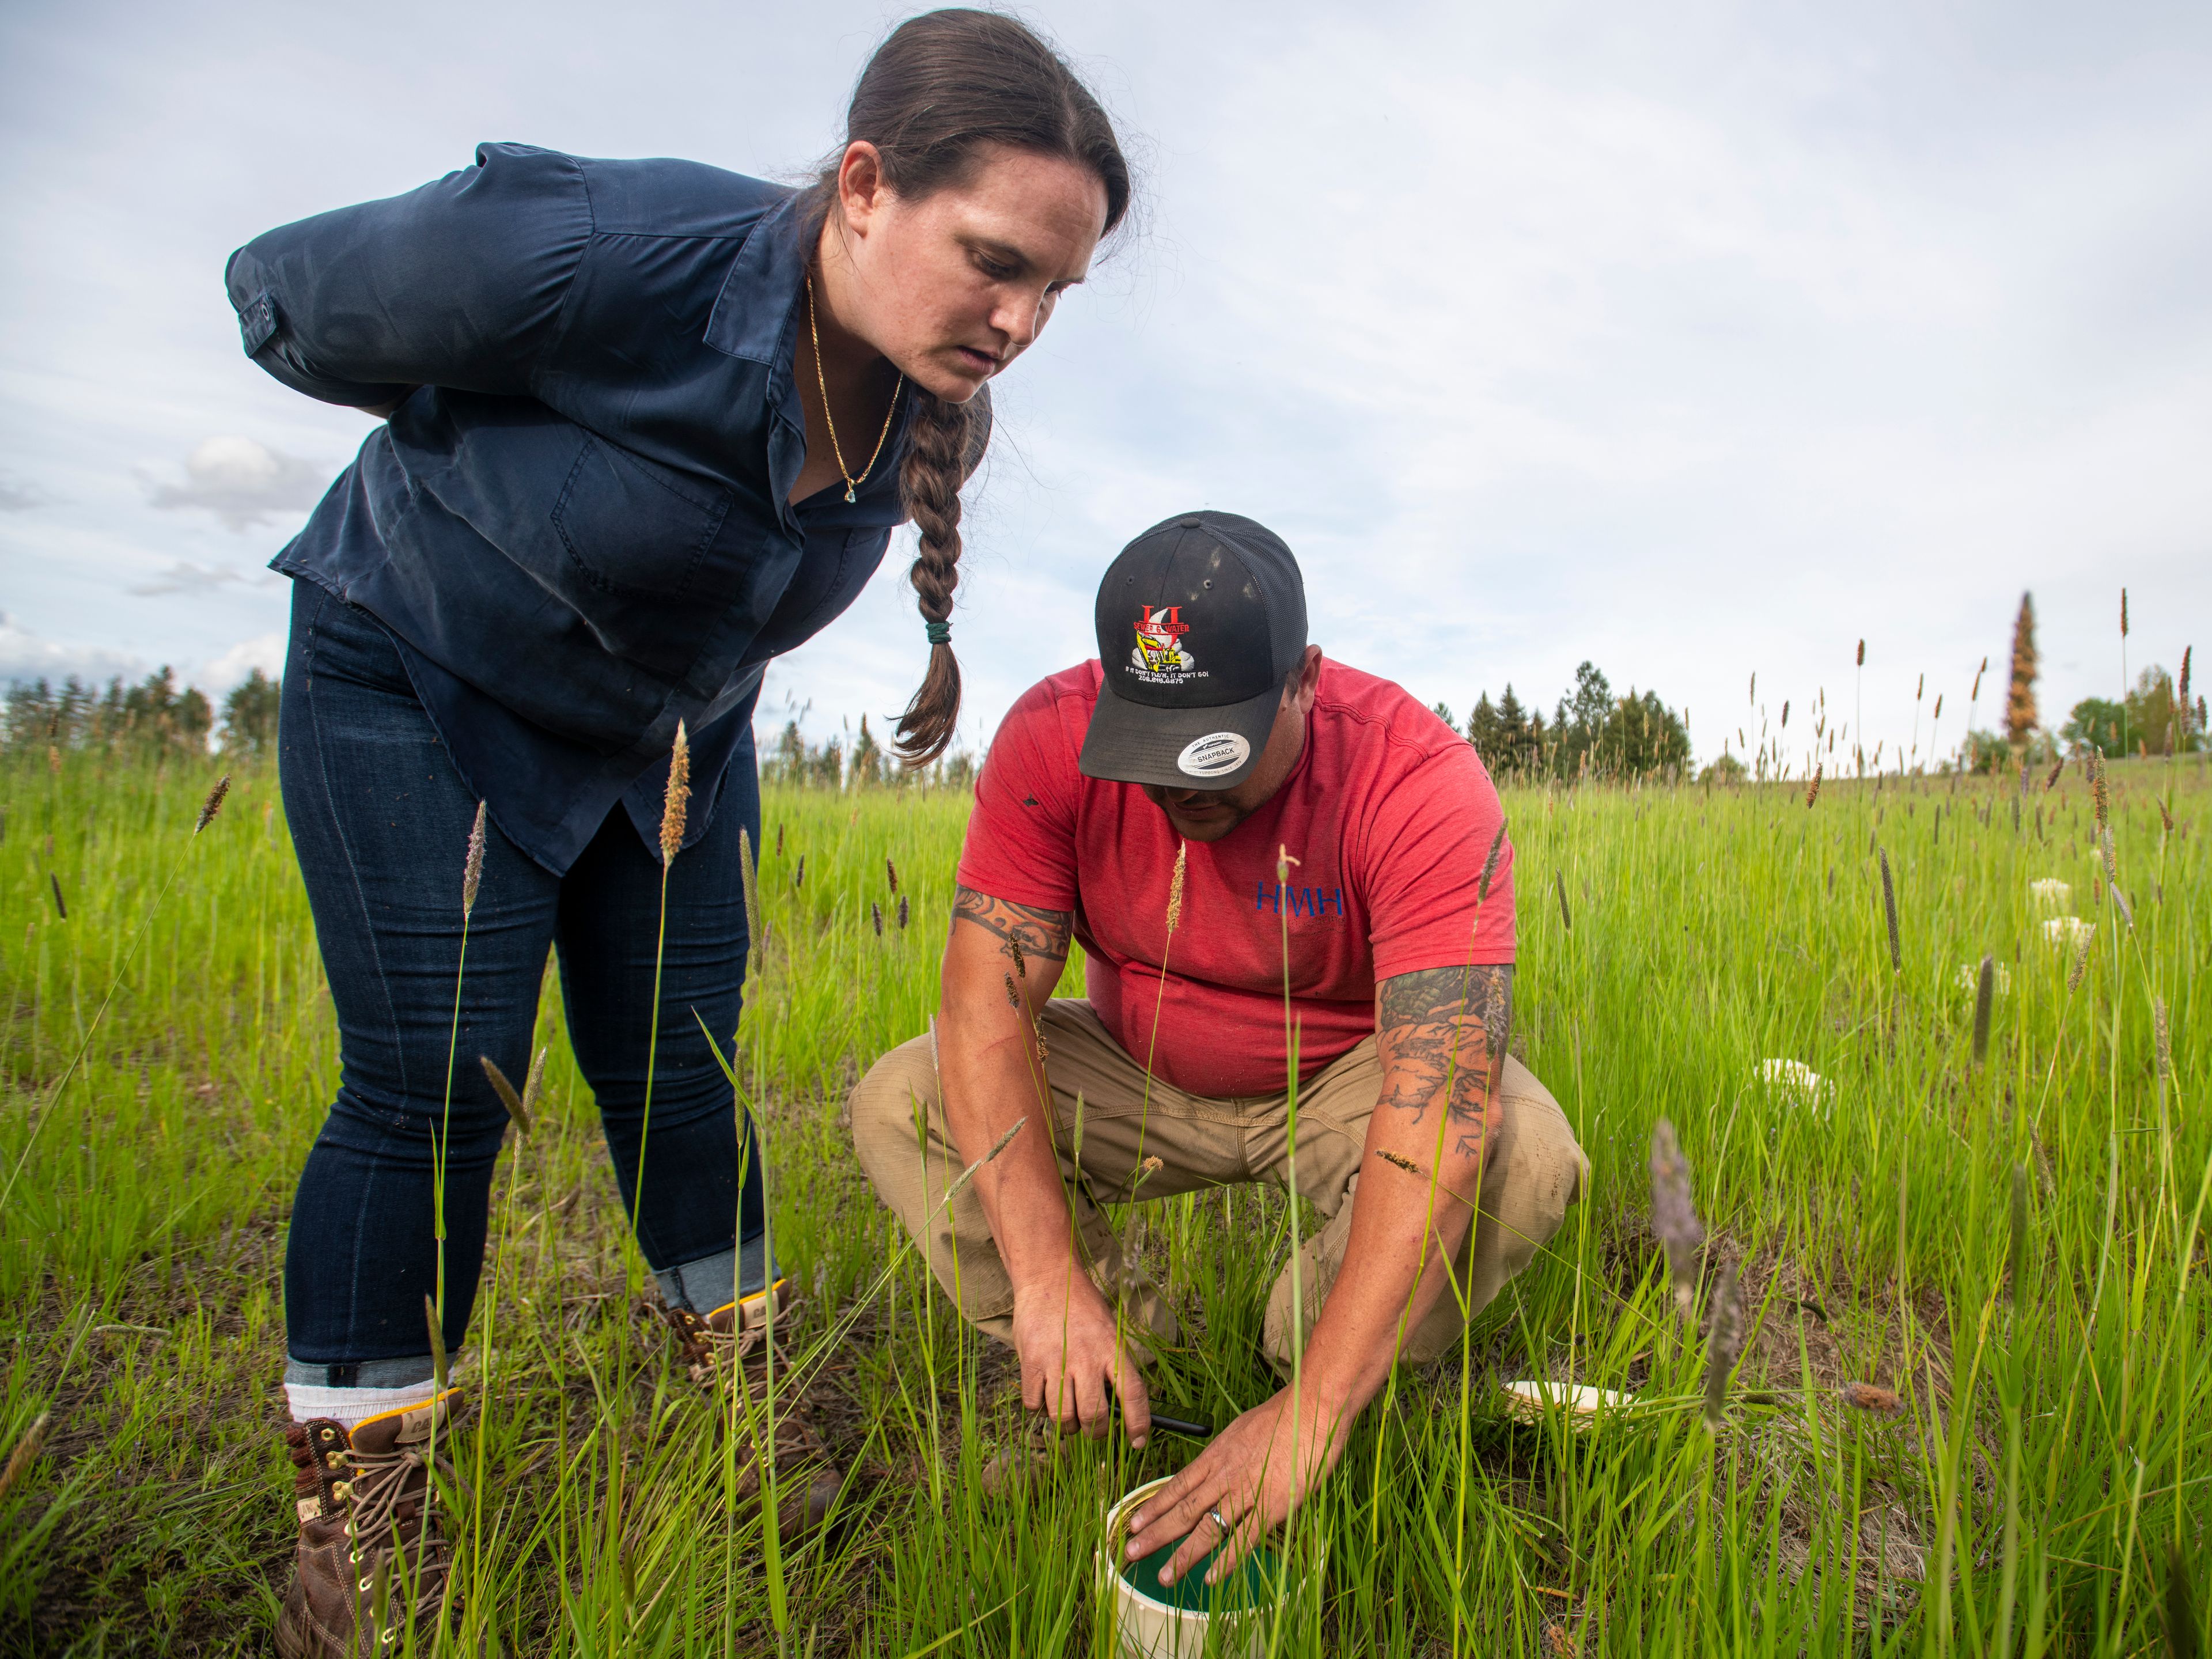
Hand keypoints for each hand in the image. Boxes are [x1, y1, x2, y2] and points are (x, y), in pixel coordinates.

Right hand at [1009, 1265, 1149, 1444]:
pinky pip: (1034, 1405)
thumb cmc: (1083, 1308)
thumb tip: (1119, 1409)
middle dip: (1096, 1432)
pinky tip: (1045, 1396)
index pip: (1133, 1394)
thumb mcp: (1109, 1331)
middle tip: (1094, 1429)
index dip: (1138, 1423)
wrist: (1049, 1279)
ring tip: (1069, 1415)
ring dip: (1068, 1425)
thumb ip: (1113, 1366)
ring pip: (1063, 1417)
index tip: (1138, 1442)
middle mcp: (1087, 1358)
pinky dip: (1039, 1409)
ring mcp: (1057, 1361)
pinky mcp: (1031, 1361)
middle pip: (1095, 1416)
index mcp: (1113, 1349)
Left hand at [1121, 1381, 1349, 1588]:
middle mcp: (1224, 1475)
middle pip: (1183, 1509)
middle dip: (1155, 1533)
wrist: (1312, 1408)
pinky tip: (1211, 1577)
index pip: (1177, 1485)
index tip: (1134, 1522)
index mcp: (1216, 1455)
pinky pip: (1245, 1537)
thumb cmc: (1283, 1415)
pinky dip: (1226, 1559)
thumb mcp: (1243, 1429)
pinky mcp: (1272, 1505)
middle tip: (1130, 1552)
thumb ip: (1228, 1452)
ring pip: (1207, 1527)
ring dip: (1183, 1554)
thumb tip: (1216, 1465)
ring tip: (1164, 1575)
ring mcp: (1247, 1491)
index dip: (1154, 1506)